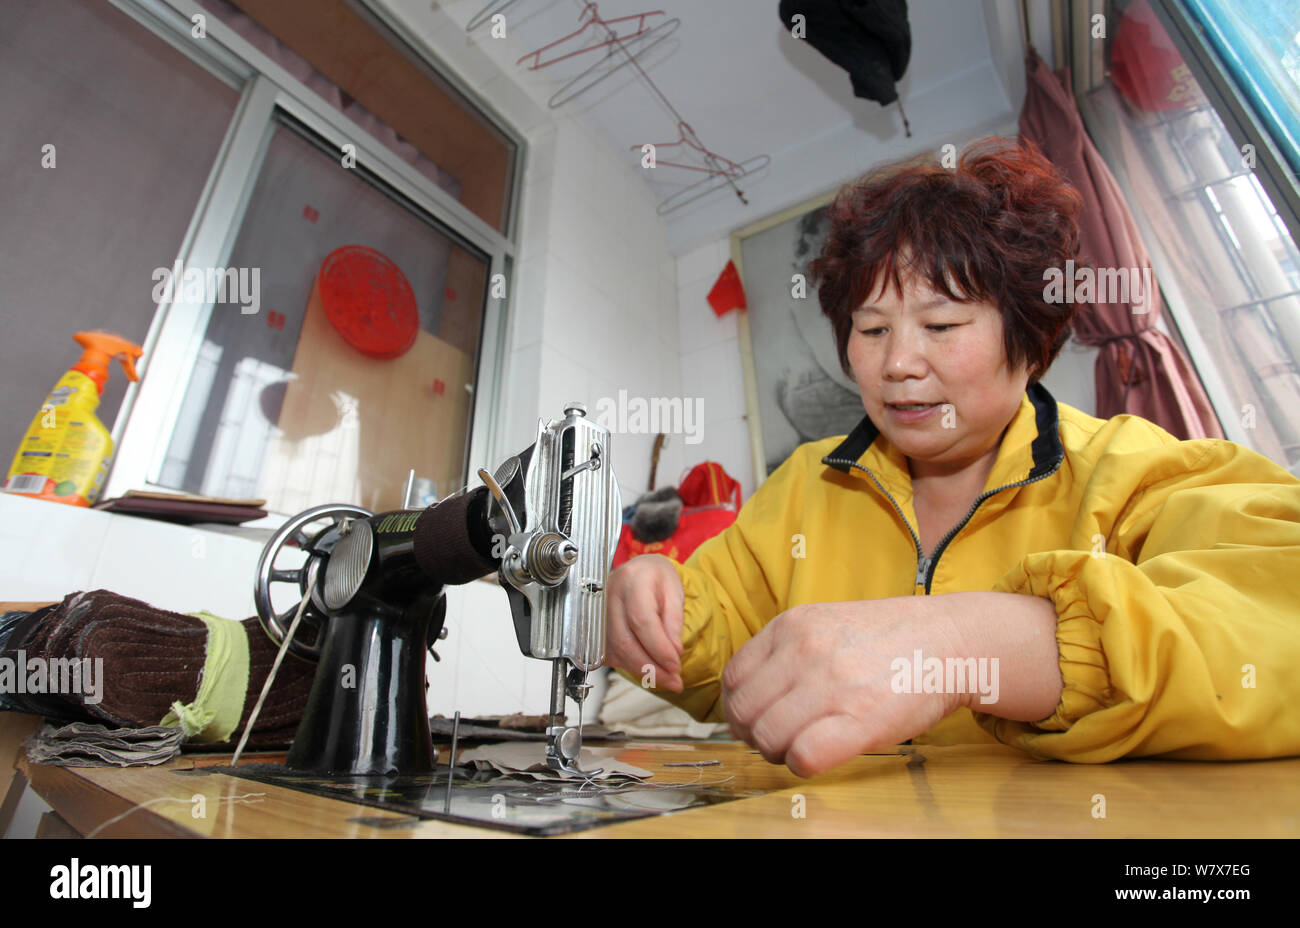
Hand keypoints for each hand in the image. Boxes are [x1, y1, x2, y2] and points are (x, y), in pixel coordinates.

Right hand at [604, 555, 684, 690]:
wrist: (639, 571)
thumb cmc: (657, 578)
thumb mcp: (675, 591)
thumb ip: (674, 620)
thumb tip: (673, 651)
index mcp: (632, 579)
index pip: (642, 620)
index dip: (659, 647)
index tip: (675, 664)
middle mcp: (609, 595)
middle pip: (625, 640)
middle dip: (651, 667)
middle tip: (673, 679)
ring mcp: (598, 611)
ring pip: (616, 651)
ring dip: (641, 671)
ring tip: (664, 678)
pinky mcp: (595, 627)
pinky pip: (610, 654)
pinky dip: (629, 666)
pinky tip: (647, 668)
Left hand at [721, 598, 965, 776]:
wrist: (949, 641)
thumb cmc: (887, 641)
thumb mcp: (824, 623)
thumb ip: (784, 651)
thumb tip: (747, 697)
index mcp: (791, 626)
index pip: (733, 679)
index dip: (740, 707)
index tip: (758, 718)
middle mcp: (805, 651)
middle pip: (743, 711)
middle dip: (753, 734)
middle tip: (777, 739)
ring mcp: (832, 684)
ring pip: (767, 736)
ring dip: (777, 753)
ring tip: (801, 747)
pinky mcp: (861, 719)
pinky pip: (803, 756)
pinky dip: (802, 764)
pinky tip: (819, 756)